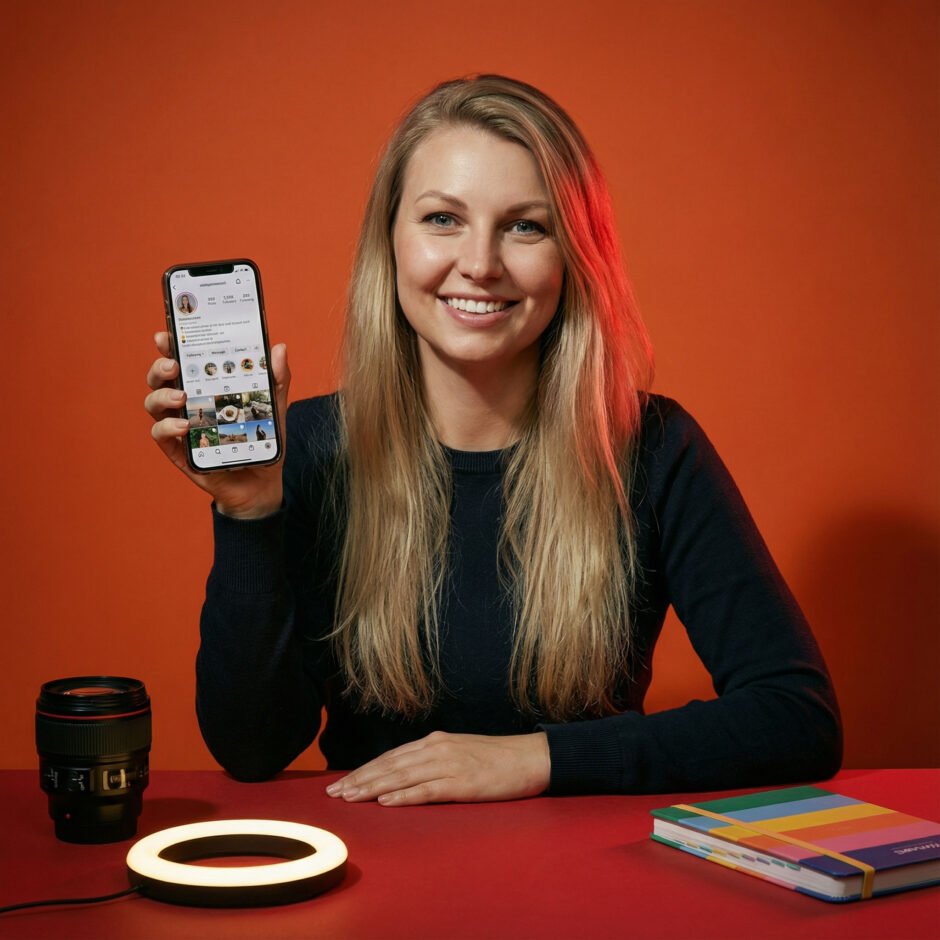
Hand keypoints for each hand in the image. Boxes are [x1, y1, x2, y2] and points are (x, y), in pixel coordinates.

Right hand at [144, 331, 290, 518]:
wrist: (262, 482)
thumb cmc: (261, 439)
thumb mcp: (274, 406)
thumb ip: (276, 379)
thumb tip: (279, 348)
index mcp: (205, 385)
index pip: (182, 359)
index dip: (170, 345)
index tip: (167, 335)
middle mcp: (187, 401)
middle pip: (160, 378)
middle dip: (160, 366)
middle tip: (174, 364)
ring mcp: (179, 425)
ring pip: (154, 402)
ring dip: (162, 395)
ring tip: (181, 396)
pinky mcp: (178, 449)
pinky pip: (160, 434)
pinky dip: (168, 427)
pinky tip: (184, 426)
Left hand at [325, 731, 550, 805]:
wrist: (531, 757)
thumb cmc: (497, 759)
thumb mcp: (460, 752)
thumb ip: (434, 760)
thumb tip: (407, 773)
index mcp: (435, 742)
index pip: (391, 757)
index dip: (365, 770)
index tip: (343, 782)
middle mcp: (437, 749)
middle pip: (390, 765)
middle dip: (359, 779)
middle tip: (334, 793)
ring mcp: (449, 765)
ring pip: (402, 777)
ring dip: (373, 788)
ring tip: (350, 797)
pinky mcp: (462, 783)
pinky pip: (427, 790)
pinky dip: (404, 796)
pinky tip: (386, 802)